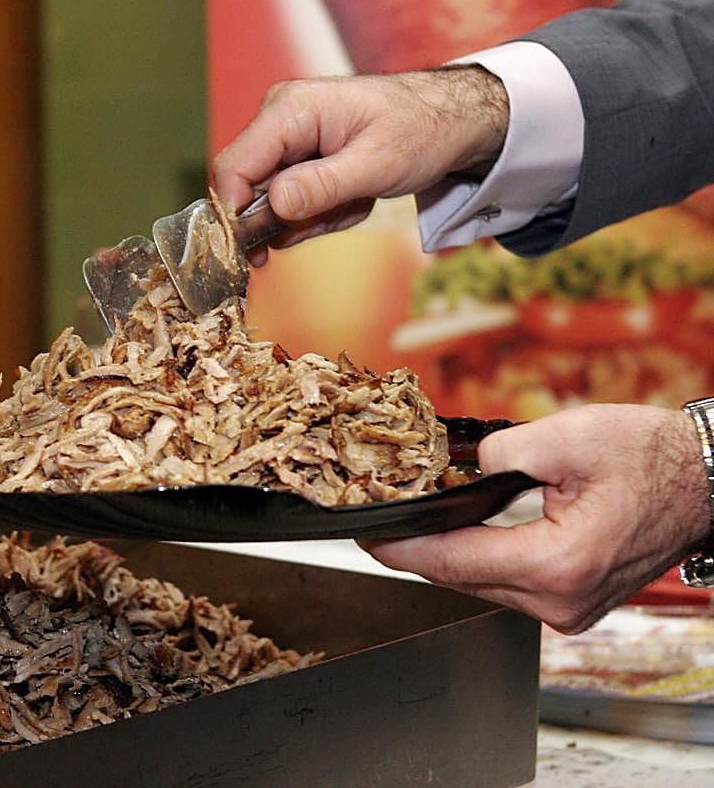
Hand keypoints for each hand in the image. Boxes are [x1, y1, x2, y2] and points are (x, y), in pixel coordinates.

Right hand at [212, 67, 509, 265]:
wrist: (450, 119)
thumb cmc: (420, 130)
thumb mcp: (376, 165)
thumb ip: (322, 186)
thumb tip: (274, 204)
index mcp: (290, 109)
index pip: (234, 167)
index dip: (235, 213)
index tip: (257, 250)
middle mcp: (278, 118)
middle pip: (250, 189)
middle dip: (289, 219)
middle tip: (337, 218)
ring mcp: (286, 136)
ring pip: (271, 200)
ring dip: (311, 217)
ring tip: (354, 204)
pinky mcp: (296, 154)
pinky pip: (290, 199)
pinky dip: (320, 211)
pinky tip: (351, 199)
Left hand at [359, 405, 709, 632]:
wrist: (705, 483)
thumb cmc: (652, 459)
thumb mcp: (569, 436)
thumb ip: (501, 450)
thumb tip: (465, 464)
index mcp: (557, 564)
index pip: (452, 562)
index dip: (401, 550)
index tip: (366, 539)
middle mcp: (560, 600)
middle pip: (462, 578)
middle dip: (418, 550)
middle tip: (377, 524)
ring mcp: (568, 609)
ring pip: (483, 584)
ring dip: (450, 555)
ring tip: (414, 524)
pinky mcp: (572, 602)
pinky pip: (507, 584)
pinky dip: (482, 559)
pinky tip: (462, 535)